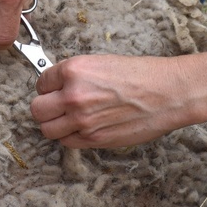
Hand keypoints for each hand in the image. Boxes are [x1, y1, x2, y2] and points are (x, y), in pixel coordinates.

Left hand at [30, 25, 206, 148]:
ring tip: (69, 119)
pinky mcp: (94, 139)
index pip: (41, 82)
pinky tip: (84, 128)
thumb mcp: (101, 63)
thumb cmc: (140, 74)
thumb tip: (57, 86)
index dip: (49, 86)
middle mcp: (73, 96)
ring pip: (48, 130)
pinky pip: (67, 143)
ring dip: (55, 125)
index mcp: (74, 71)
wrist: (168, 93)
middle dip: (45, 107)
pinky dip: (71, 137)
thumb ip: (75, 76)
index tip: (56, 89)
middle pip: (37, 110)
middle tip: (56, 106)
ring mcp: (83, 120)